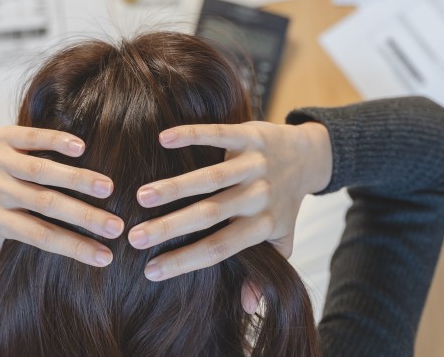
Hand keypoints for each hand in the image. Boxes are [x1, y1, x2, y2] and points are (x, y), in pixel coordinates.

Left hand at [0, 126, 122, 265]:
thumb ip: (8, 259)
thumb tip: (38, 289)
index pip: (40, 236)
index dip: (73, 247)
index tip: (106, 256)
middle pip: (46, 204)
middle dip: (84, 216)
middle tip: (118, 227)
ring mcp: (1, 162)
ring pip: (41, 171)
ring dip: (77, 179)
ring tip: (109, 188)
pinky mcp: (4, 136)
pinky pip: (32, 138)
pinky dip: (55, 141)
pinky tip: (81, 148)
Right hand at [128, 121, 331, 282]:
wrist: (310, 156)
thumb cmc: (284, 203)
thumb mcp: (280, 241)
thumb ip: (262, 272)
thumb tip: (245, 307)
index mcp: (261, 226)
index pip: (219, 248)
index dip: (185, 261)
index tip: (150, 271)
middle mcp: (258, 196)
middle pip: (210, 215)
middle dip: (170, 227)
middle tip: (134, 237)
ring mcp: (255, 165)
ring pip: (212, 177)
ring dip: (175, 187)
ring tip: (141, 196)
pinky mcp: (251, 136)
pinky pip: (219, 135)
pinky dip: (192, 135)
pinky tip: (163, 139)